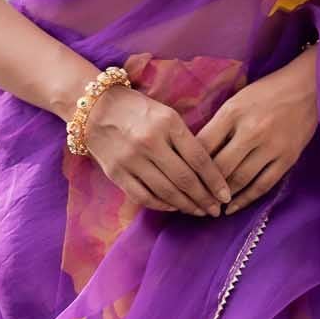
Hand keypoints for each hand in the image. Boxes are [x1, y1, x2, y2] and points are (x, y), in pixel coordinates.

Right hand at [81, 82, 232, 216]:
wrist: (94, 107)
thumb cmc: (137, 109)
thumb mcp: (166, 114)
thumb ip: (184, 138)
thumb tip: (208, 171)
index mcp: (168, 123)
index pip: (199, 158)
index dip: (215, 181)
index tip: (226, 195)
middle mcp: (150, 142)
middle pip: (185, 179)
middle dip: (205, 198)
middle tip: (216, 210)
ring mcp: (131, 159)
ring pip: (166, 192)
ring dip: (186, 205)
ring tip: (199, 211)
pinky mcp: (116, 173)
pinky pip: (144, 197)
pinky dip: (161, 205)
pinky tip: (174, 207)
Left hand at [196, 46, 319, 214]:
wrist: (308, 87)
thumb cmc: (266, 92)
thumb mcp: (236, 101)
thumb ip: (217, 125)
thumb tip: (195, 154)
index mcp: (232, 112)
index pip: (203, 145)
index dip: (188, 166)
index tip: (179, 180)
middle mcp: (251, 130)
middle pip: (219, 167)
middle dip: (203, 187)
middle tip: (190, 200)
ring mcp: (271, 146)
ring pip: (240, 179)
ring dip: (222, 196)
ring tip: (208, 206)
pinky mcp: (287, 159)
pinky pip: (262, 185)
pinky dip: (245, 199)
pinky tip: (232, 207)